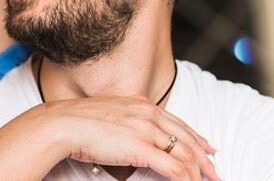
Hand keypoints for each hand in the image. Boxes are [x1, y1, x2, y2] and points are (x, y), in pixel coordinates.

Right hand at [36, 96, 219, 180]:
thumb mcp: (108, 114)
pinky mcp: (141, 147)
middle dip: (204, 158)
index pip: (177, 122)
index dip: (196, 137)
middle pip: (187, 137)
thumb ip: (126, 121)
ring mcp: (145, 129)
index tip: (207, 148)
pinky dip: (184, 179)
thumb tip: (133, 138)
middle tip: (214, 172)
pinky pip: (174, 168)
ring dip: (198, 171)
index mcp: (140, 103)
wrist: (61, 123)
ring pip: (184, 153)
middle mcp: (147, 112)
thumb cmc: (77, 121)